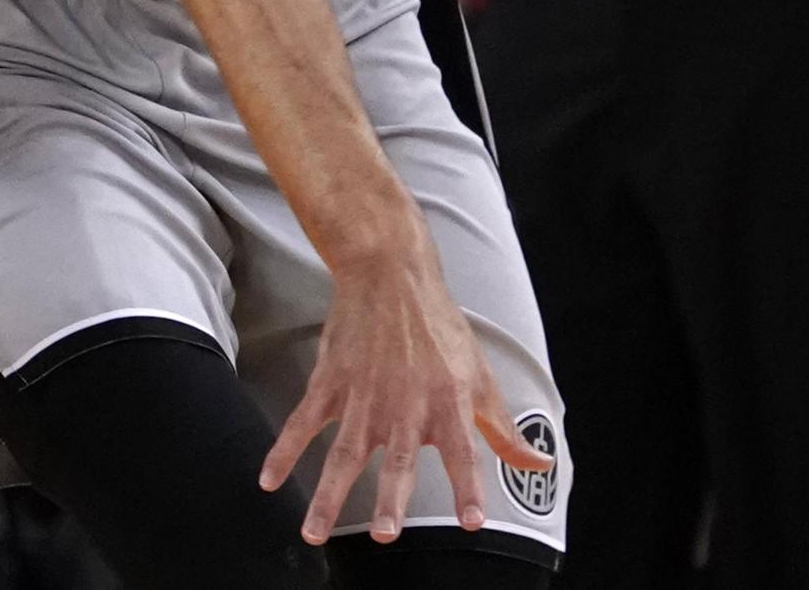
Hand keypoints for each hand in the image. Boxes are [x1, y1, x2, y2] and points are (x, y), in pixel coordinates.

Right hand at [262, 250, 550, 544]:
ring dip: (328, 495)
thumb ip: (504, 429)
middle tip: (384, 534)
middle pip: (396, 461)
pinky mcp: (331, 383)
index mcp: (447, 404)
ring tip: (314, 533)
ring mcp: (362, 396)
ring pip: (343, 454)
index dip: (469, 487)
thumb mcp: (481, 375)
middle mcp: (404, 405)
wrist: (389, 275)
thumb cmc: (439, 327)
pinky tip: (270, 479)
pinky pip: (303, 423)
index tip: (471, 521)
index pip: (464, 454)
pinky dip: (284, 451)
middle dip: (390, 499)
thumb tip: (538, 462)